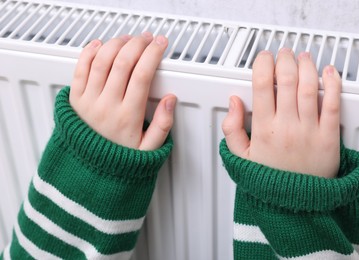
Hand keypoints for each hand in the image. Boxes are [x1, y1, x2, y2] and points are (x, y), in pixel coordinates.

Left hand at [69, 32, 175, 149]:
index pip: (142, 75)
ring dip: (116, 44)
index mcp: (128, 116)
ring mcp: (89, 101)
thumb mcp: (149, 149)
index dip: (153, 54)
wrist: (89, 170)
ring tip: (127, 40)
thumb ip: (163, 125)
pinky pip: (79, 69)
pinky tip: (100, 45)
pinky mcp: (75, 99)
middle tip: (146, 39)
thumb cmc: (119, 158)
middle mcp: (107, 105)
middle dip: (137, 44)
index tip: (160, 44)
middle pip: (123, 62)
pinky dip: (89, 52)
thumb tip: (171, 100)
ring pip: (101, 61)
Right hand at [222, 48, 340, 177]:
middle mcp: (286, 126)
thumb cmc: (269, 180)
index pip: (262, 85)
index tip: (263, 58)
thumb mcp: (240, 157)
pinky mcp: (329, 136)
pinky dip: (333, 84)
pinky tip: (329, 73)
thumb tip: (233, 103)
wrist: (295, 205)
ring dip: (306, 65)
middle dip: (284, 60)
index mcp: (263, 129)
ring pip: (309, 87)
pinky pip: (333, 104)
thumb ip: (231, 129)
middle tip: (283, 54)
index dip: (262, 64)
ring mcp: (309, 130)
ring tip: (303, 57)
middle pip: (287, 80)